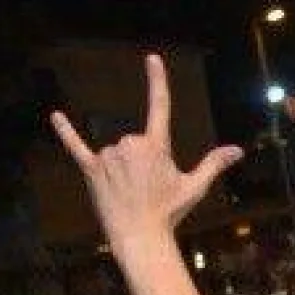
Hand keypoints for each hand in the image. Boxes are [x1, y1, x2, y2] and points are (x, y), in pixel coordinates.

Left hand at [50, 55, 243, 253]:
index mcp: (156, 146)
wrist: (140, 236)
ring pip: (115, 152)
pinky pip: (76, 146)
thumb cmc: (169, 212)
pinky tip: (56, 116)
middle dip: (141, 161)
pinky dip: (66, 132)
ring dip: (121, 168)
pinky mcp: (91, 169)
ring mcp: (109, 157)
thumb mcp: (195, 187)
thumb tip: (238, 150)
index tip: (151, 58)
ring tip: (129, 193)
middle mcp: (130, 145)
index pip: (159, 106)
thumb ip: (213, 164)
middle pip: (135, 142)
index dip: (157, 81)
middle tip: (147, 188)